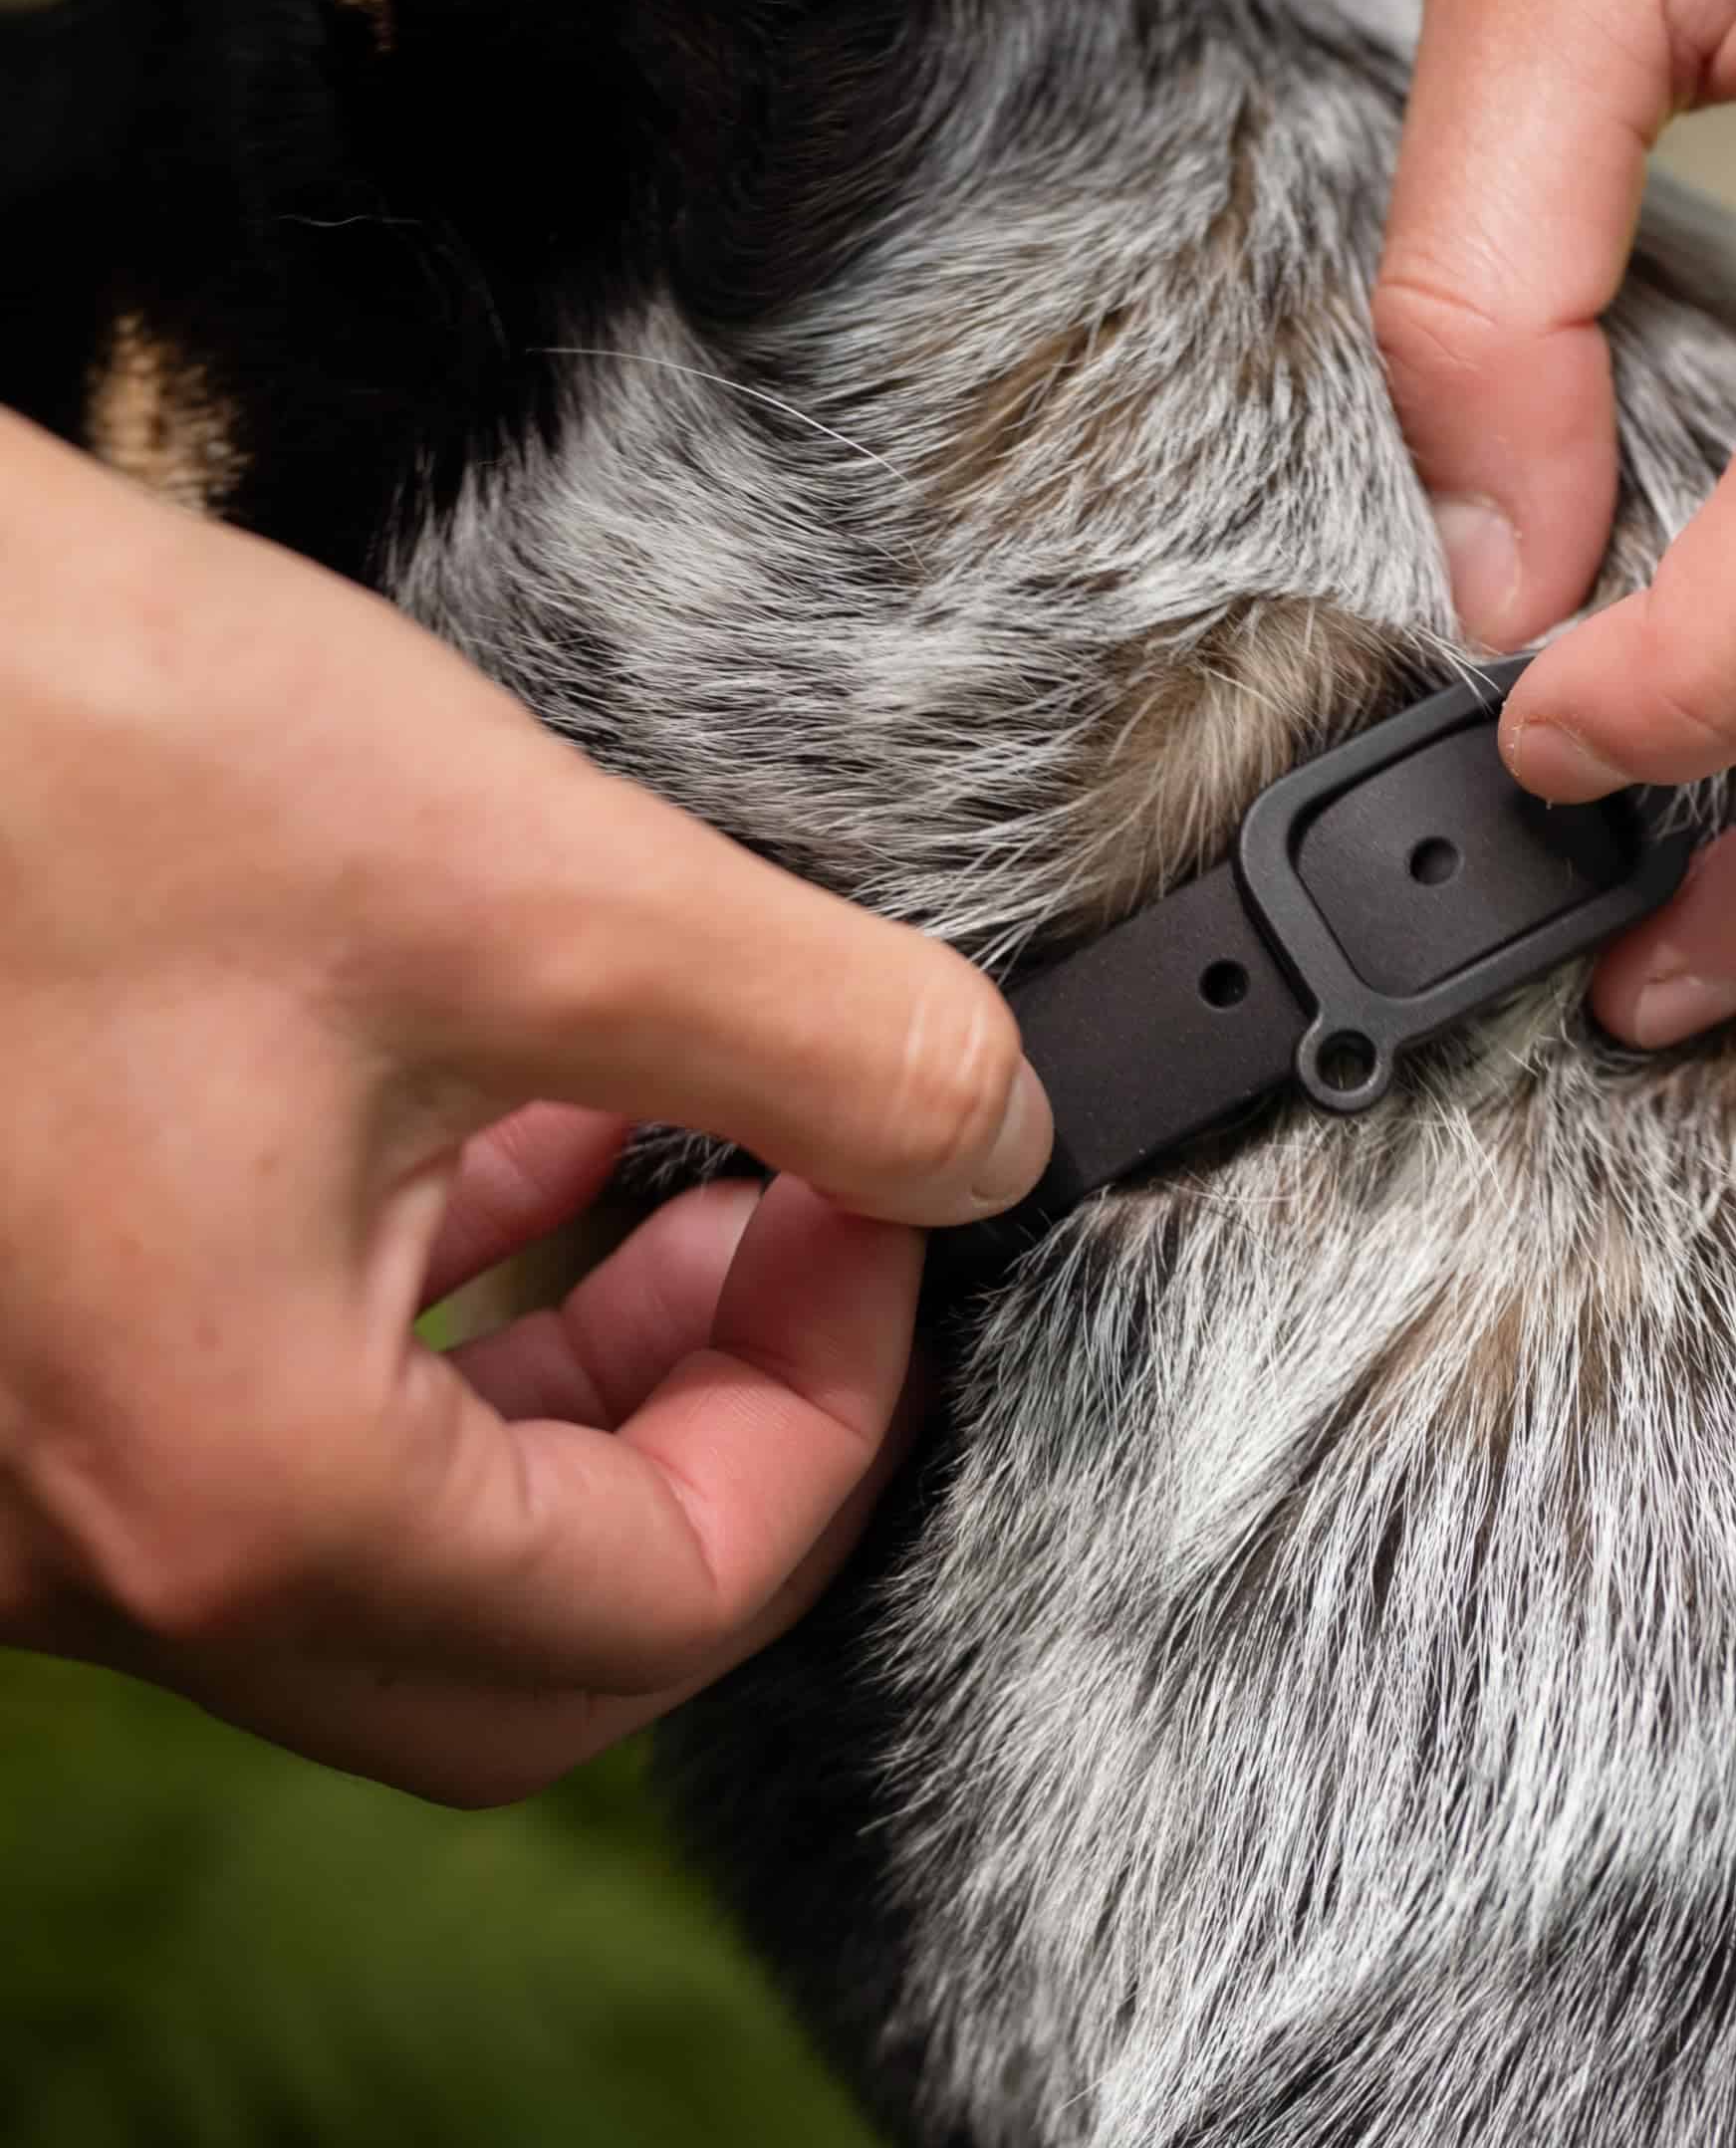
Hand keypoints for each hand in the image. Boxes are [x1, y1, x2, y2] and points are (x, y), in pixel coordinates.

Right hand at [0, 414, 1048, 1803]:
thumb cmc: (71, 749)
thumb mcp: (529, 890)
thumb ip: (821, 1040)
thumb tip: (991, 1133)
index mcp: (239, 1483)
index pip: (668, 1597)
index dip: (839, 1406)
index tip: (889, 1216)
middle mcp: (102, 1535)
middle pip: (536, 1632)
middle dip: (725, 1434)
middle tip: (813, 1241)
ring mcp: (32, 1461)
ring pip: (405, 1538)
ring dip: (594, 1380)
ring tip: (699, 1187)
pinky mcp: (16, 1342)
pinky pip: (278, 1418)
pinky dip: (447, 1317)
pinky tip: (526, 1143)